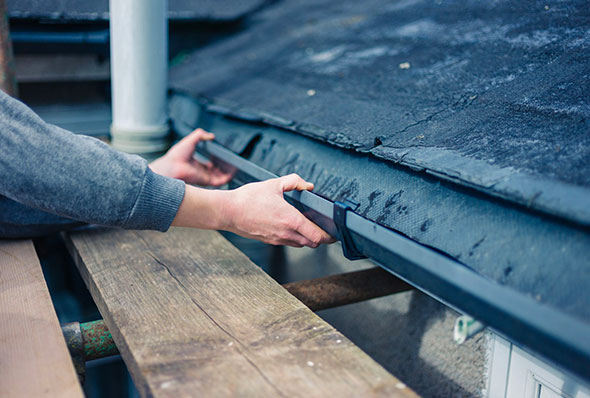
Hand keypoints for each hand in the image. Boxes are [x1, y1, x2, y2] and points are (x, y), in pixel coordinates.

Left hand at [149, 128, 233, 185]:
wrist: (172, 166)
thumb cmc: (177, 155)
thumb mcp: (190, 140)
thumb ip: (200, 135)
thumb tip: (211, 135)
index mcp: (196, 164)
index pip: (209, 165)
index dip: (216, 162)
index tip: (223, 157)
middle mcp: (200, 172)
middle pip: (215, 172)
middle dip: (224, 168)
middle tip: (231, 163)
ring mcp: (204, 177)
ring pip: (219, 177)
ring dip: (228, 173)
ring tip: (235, 167)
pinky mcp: (206, 181)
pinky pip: (220, 181)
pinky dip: (227, 178)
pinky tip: (232, 172)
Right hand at [221, 174, 335, 247]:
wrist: (228, 212)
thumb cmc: (248, 199)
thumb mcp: (273, 184)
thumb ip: (294, 182)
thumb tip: (308, 185)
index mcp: (290, 219)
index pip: (317, 236)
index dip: (329, 236)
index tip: (334, 232)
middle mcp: (286, 233)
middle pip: (312, 243)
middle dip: (321, 237)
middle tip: (324, 228)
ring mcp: (277, 239)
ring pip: (301, 244)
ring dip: (308, 238)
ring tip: (309, 226)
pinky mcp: (269, 241)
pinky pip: (288, 243)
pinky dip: (295, 238)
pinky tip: (291, 226)